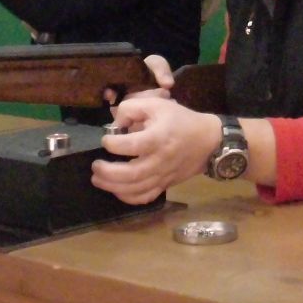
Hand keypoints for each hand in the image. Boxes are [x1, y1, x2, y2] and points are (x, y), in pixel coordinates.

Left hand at [93, 97, 217, 204]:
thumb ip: (132, 108)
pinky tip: (117, 190)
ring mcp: (163, 176)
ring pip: (135, 189)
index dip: (113, 144)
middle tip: (95, 165)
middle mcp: (160, 160)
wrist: (207, 140)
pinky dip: (128, 197)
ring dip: (112, 186)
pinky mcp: (165, 185)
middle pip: (131, 174)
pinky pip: (145, 197)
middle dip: (108, 172)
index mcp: (158, 138)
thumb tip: (115, 124)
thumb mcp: (157, 104)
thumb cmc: (180, 120)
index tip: (106, 139)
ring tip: (98, 178)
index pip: (132, 145)